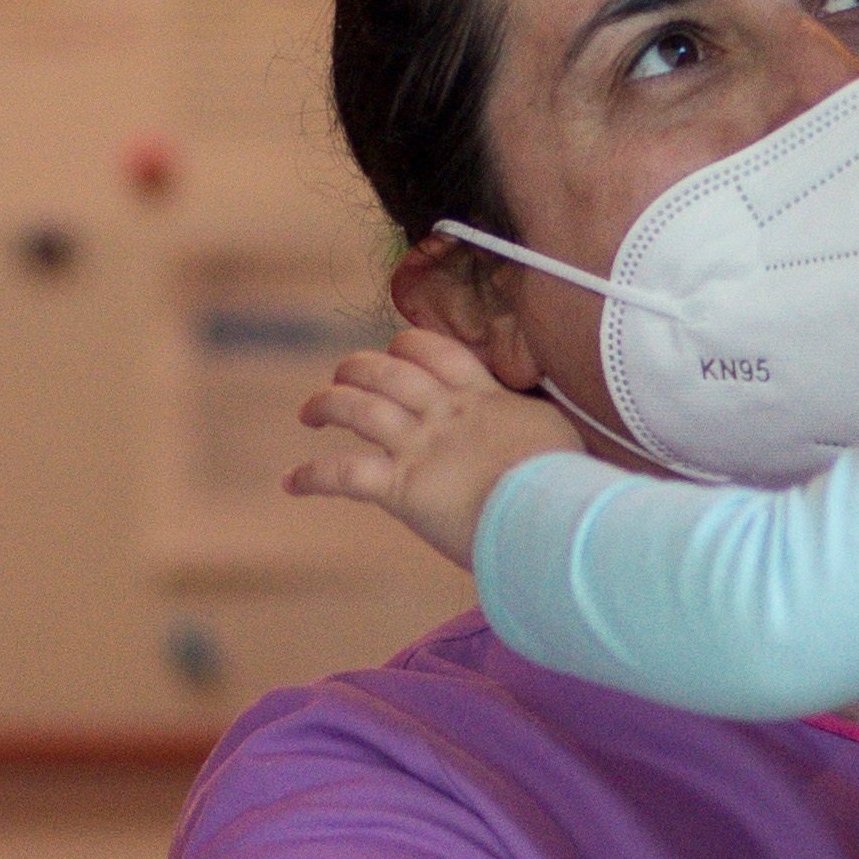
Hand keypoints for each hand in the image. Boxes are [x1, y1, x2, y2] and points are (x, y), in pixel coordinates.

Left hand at [288, 325, 558, 568]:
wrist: (551, 512)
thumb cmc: (567, 483)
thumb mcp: (557, 436)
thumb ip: (537, 427)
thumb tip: (551, 434)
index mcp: (482, 397)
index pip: (435, 351)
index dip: (407, 346)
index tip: (397, 352)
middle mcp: (443, 413)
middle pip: (385, 370)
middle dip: (357, 368)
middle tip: (344, 377)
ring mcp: (419, 447)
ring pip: (356, 409)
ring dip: (325, 406)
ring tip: (310, 414)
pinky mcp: (401, 488)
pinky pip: (343, 474)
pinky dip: (312, 476)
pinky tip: (292, 483)